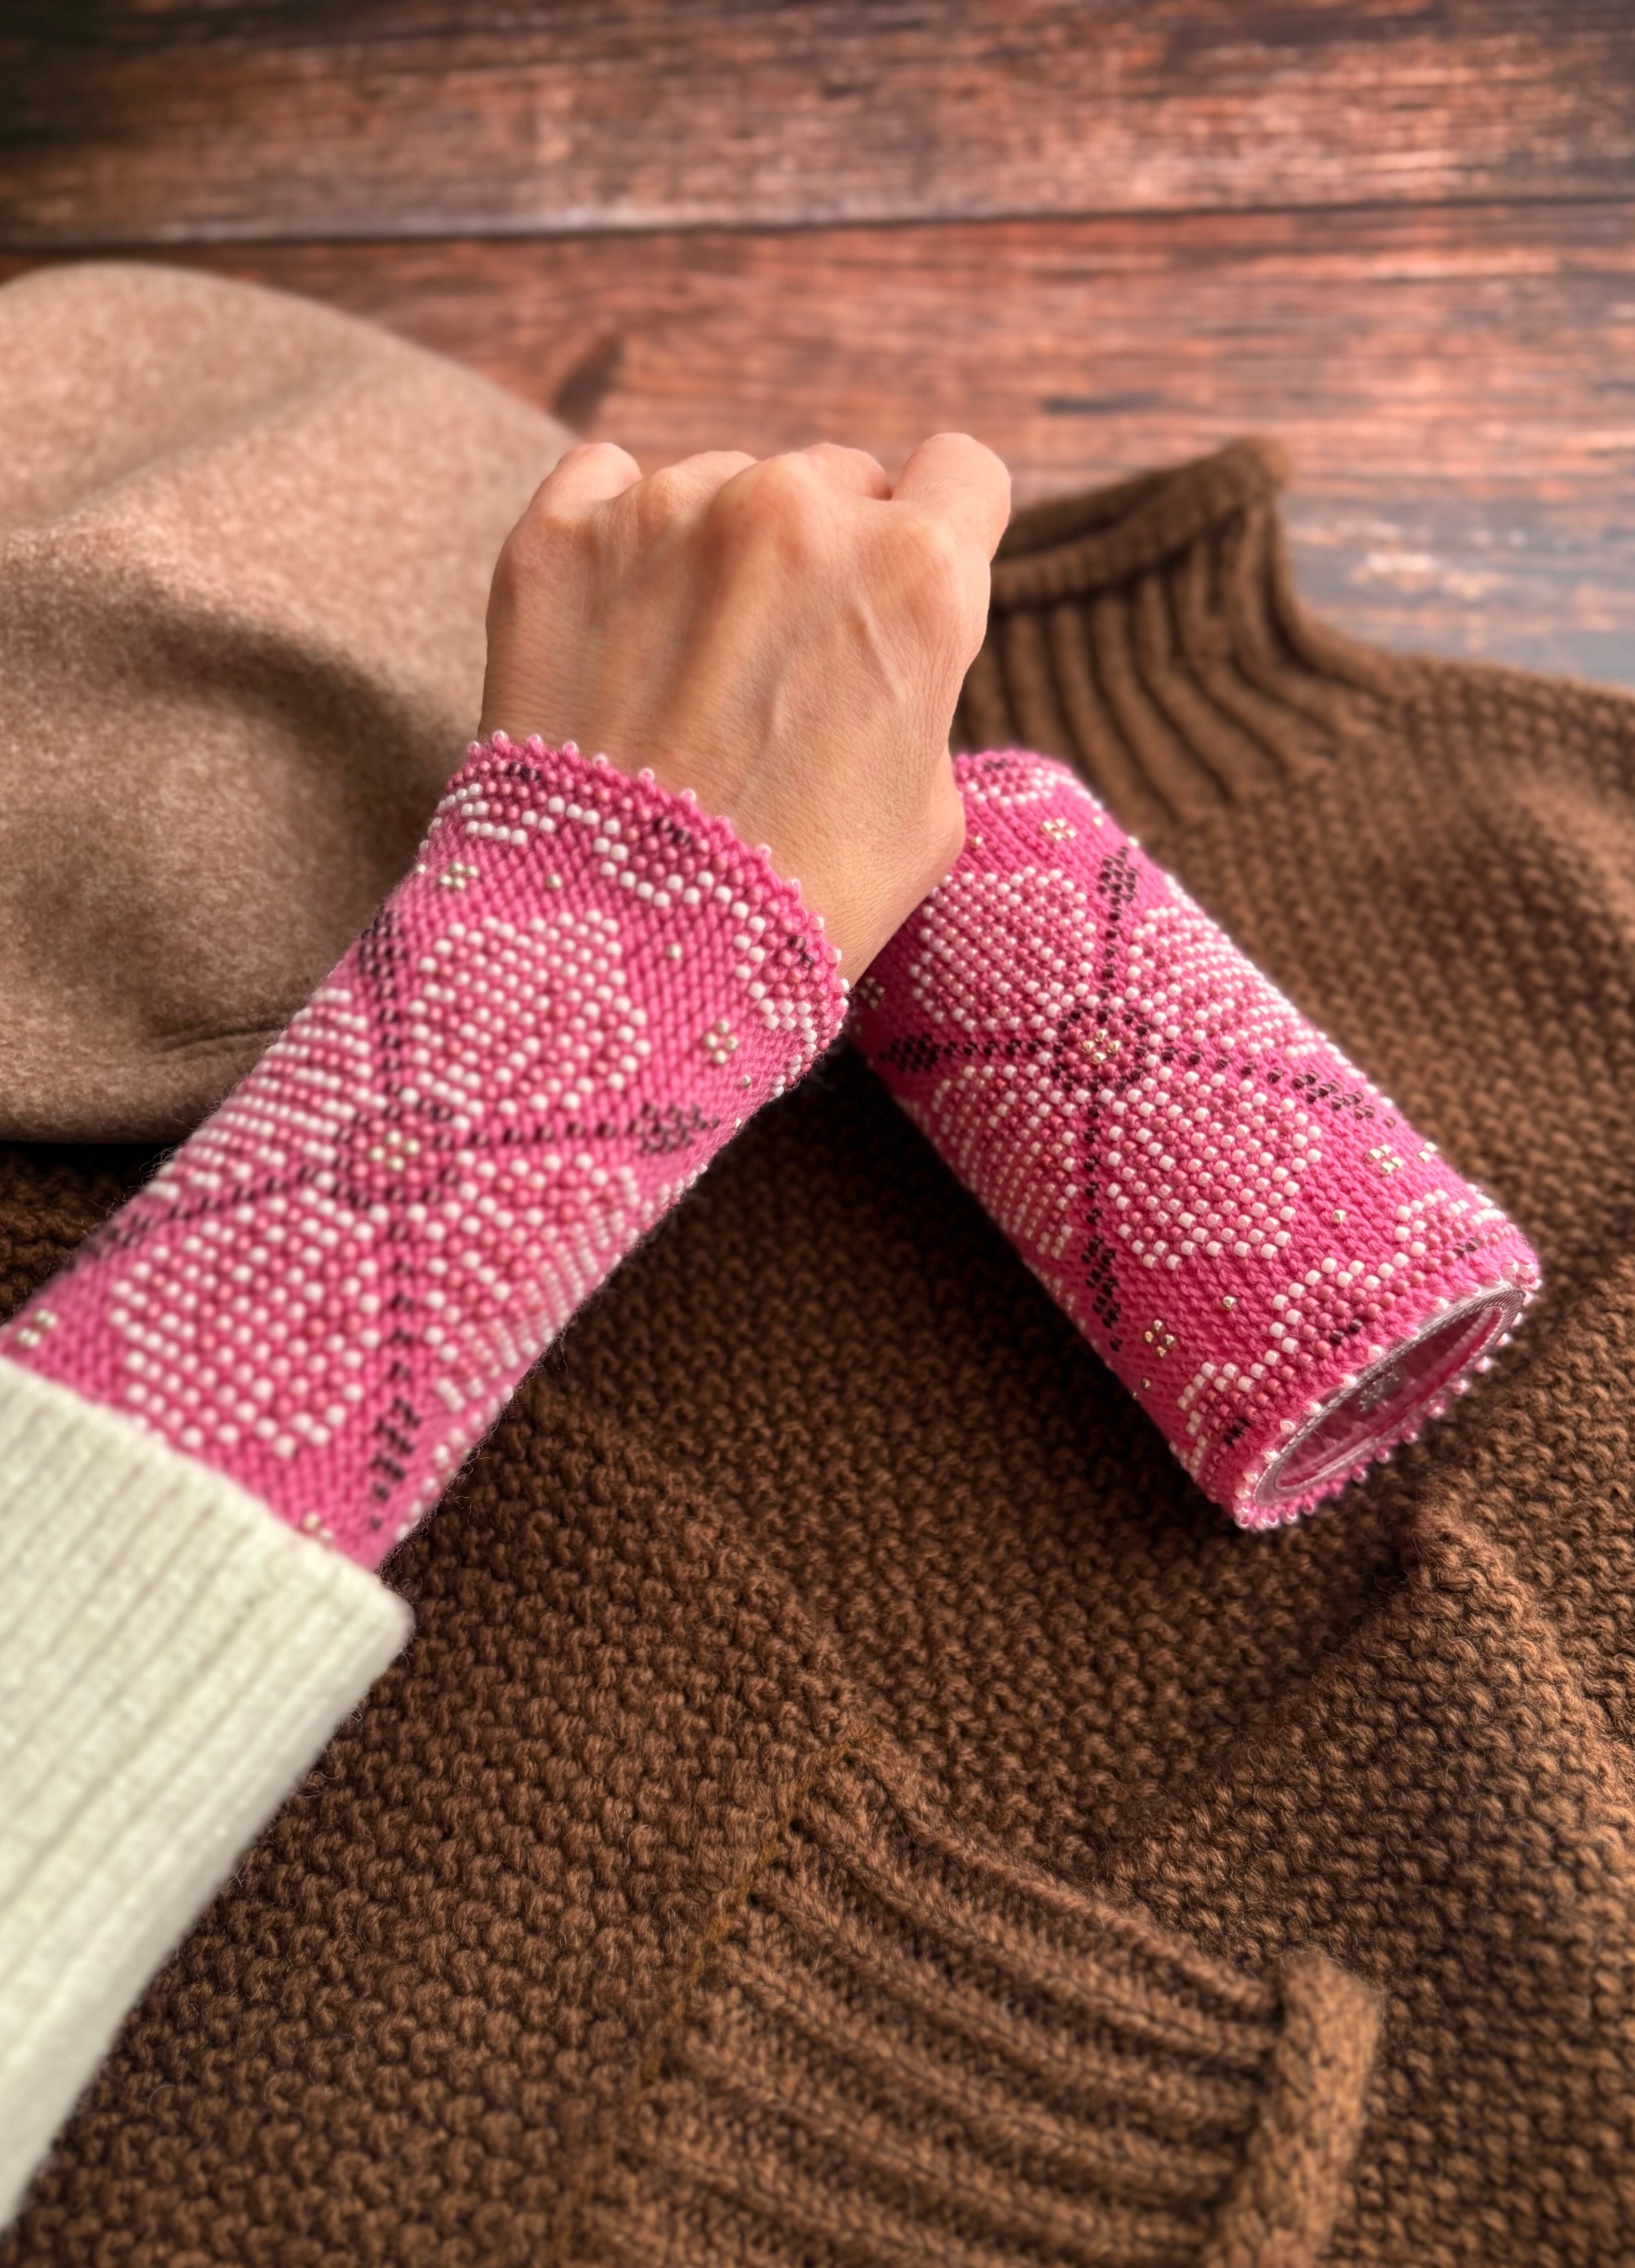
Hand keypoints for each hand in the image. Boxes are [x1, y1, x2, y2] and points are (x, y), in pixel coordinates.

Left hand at [479, 433, 1009, 972]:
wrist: (624, 956)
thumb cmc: (797, 900)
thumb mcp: (927, 813)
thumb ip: (920, 690)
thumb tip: (885, 657)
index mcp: (915, 576)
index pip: (963, 474)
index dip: (943, 530)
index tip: (906, 583)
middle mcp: (797, 512)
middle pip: (838, 481)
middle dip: (825, 557)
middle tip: (786, 667)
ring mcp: (668, 512)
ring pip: (721, 485)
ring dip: (717, 557)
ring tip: (687, 679)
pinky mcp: (558, 537)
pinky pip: (600, 482)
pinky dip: (613, 542)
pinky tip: (614, 632)